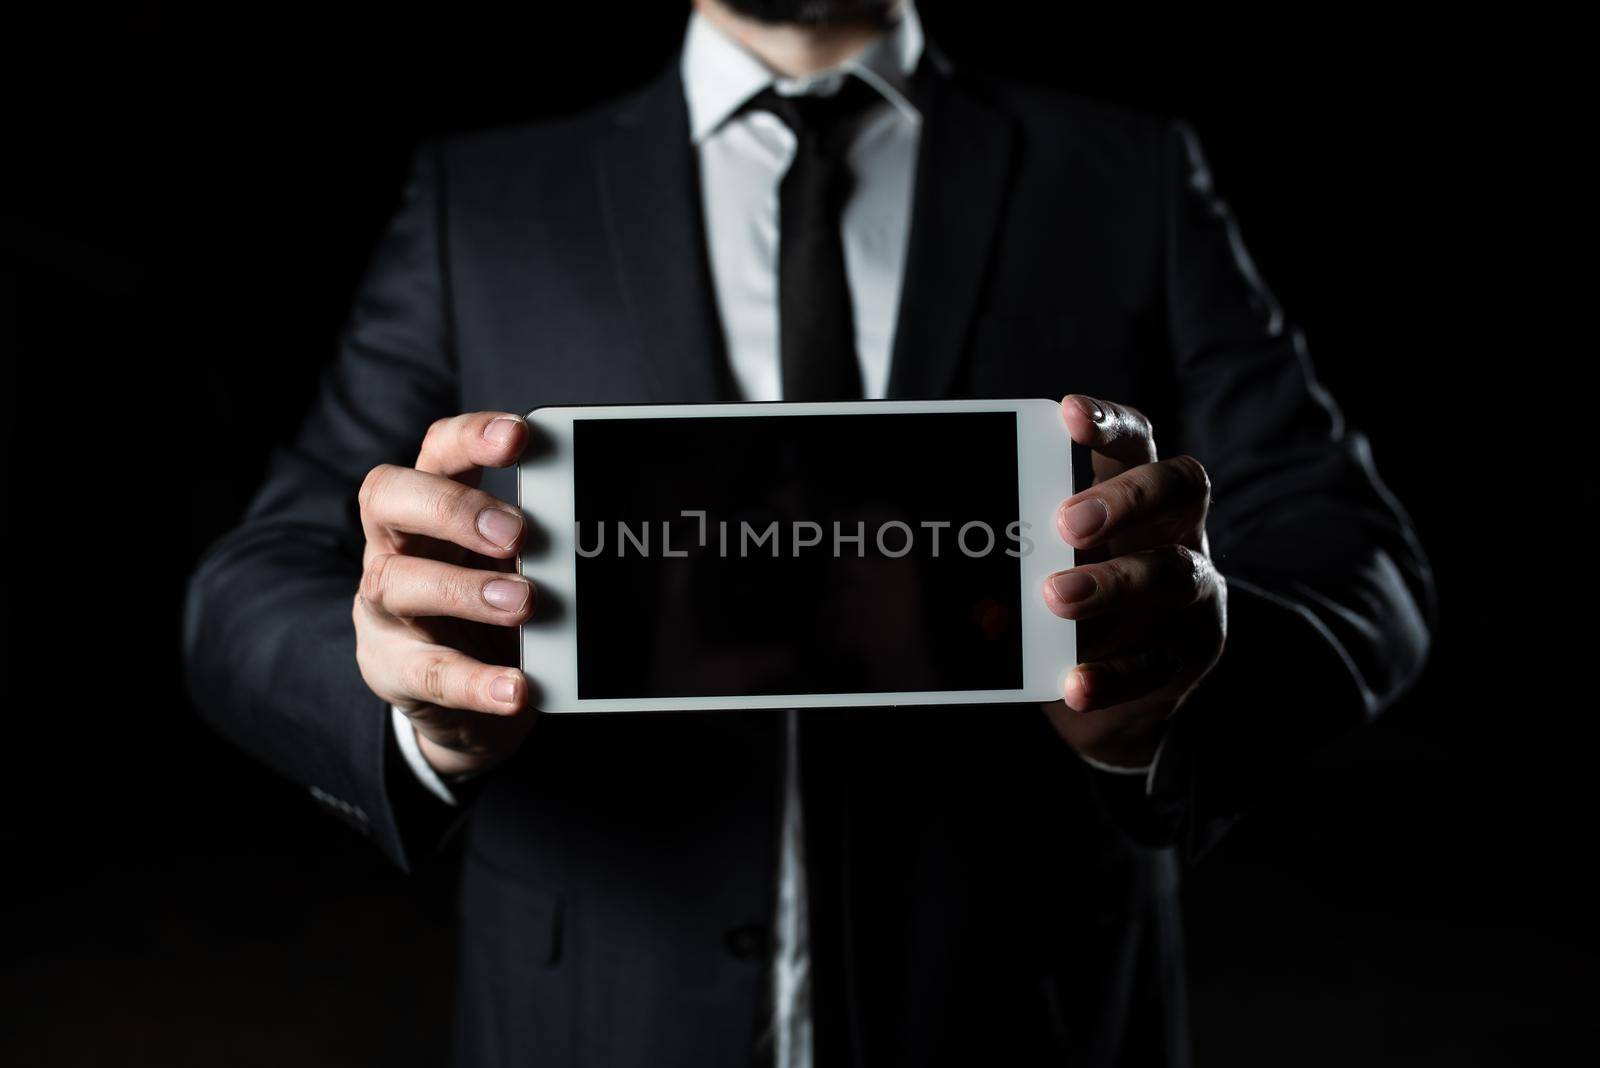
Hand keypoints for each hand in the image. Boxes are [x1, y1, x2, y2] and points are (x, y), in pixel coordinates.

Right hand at [354, 412, 537, 776]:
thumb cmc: (492, 610)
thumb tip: (603, 528)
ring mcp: (383, 609)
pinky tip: (516, 687)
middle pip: (388, 499)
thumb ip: (546, 542)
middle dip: (454, 508)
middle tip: (518, 533)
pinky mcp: (392, 670)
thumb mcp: (518, 566)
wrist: (465, 701)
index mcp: (430, 506)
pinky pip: (427, 674)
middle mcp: (393, 545)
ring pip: (396, 582)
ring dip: (465, 589)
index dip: (471, 437)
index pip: (437, 452)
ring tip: (525, 603)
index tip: (520, 436)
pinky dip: (475, 681)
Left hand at [1041, 394, 1226, 768]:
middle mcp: (1178, 531)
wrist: (1107, 692)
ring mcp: (1195, 591)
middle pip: (1179, 488)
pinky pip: (1158, 661)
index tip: (1068, 413)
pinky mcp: (1190, 652)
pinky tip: (1074, 683)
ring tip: (1056, 597)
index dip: (1109, 423)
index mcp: (1139, 494)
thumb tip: (950, 531)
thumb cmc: (1069, 602)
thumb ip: (1019, 543)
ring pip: (1175, 572)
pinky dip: (1113, 673)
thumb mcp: (1047, 563)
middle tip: (1065, 522)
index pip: (1137, 440)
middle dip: (1124, 498)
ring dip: (1114, 582)